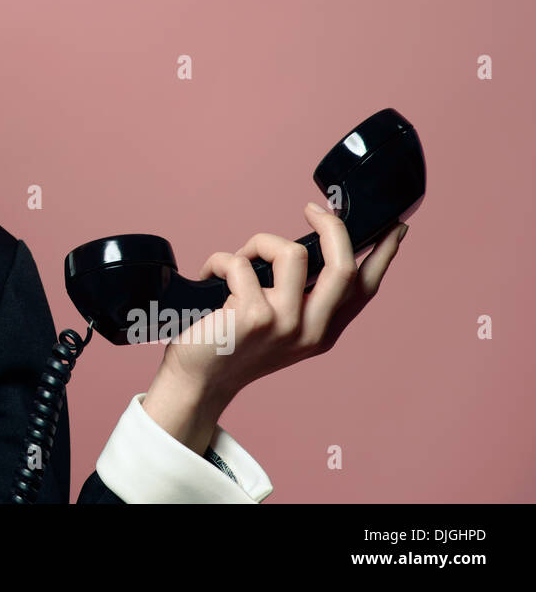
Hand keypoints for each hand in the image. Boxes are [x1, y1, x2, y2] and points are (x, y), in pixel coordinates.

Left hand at [140, 202, 408, 451]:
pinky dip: (218, 260)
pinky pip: (241, 262)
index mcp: (323, 331)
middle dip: (331, 225)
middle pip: (343, 266)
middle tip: (310, 209)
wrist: (197, 381)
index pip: (365, 289)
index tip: (395, 227)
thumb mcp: (277, 325)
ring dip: (259, 243)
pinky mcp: (254, 317)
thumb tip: (304, 249)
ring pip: (292, 252)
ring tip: (238, 260)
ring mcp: (285, 324)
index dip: (384, 255)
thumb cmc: (230, 344)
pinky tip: (208, 276)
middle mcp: (312, 331)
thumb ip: (299, 297)